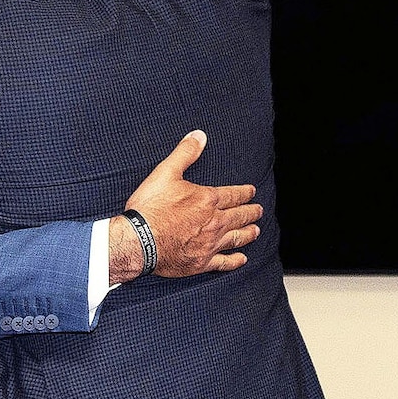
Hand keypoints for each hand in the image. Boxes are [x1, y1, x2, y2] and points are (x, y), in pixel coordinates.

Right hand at [109, 130, 261, 281]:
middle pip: (239, 216)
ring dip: (248, 233)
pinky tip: (242, 259)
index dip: (245, 192)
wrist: (138, 241)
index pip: (233, 194)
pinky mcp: (201, 262)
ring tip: (256, 230)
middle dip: (251, 212)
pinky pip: (224, 262)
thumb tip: (199, 136)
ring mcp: (209, 244)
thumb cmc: (150, 208)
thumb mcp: (165, 173)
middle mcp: (214, 222)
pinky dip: (235, 260)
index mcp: (208, 200)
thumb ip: (185, 153)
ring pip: (237, 238)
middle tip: (259, 210)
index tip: (252, 192)